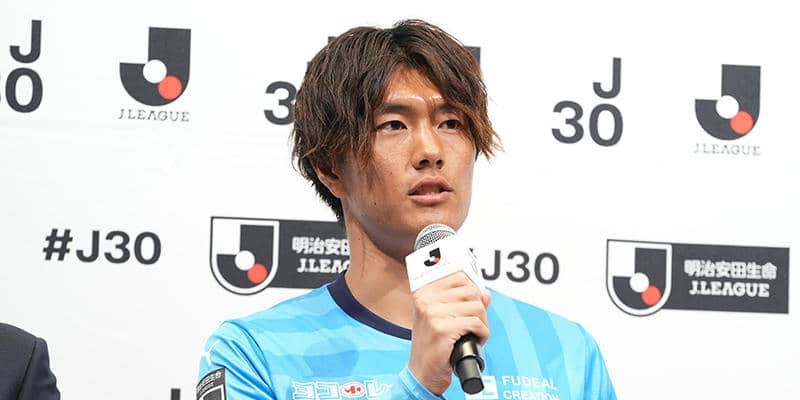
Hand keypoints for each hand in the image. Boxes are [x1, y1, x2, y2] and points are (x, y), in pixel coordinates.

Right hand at [407, 272, 491, 394]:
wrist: (422, 373)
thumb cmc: (432, 346)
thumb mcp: (443, 318)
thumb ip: (463, 302)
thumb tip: (485, 293)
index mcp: (424, 293)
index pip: (459, 278)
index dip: (473, 291)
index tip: (473, 304)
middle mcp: (426, 300)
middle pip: (471, 291)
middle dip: (480, 309)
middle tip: (474, 324)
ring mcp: (432, 313)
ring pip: (477, 307)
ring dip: (482, 323)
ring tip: (474, 333)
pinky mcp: (442, 329)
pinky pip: (476, 323)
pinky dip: (483, 334)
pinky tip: (475, 341)